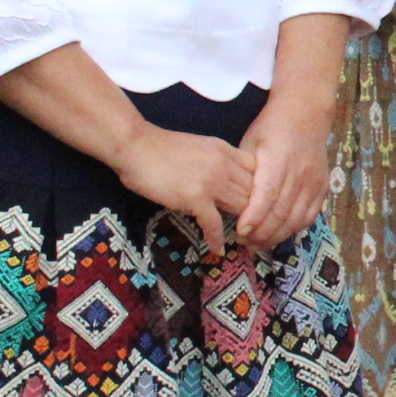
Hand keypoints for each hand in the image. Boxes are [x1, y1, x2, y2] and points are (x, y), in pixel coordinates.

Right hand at [114, 125, 255, 258]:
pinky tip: (217, 250)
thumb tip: (222, 180)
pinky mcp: (195, 198)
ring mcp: (211, 181)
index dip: (260, 190)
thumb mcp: (198, 147)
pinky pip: (214, 224)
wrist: (135, 145)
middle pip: (254, 192)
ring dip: (243, 227)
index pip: (257, 171)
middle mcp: (224, 164)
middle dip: (256, 212)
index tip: (256, 205)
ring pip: (242, 207)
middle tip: (253, 230)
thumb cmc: (158, 147)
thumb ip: (215, 161)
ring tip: (242, 242)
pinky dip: (217, 239)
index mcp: (225, 150)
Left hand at [236, 91, 336, 250]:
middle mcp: (299, 174)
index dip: (253, 217)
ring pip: (295, 220)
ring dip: (275, 236)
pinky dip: (293, 229)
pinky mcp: (322, 187)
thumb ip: (244, 174)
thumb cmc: (270, 128)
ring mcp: (313, 182)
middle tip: (244, 243)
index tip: (240, 232)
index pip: (266, 196)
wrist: (305, 114)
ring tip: (258, 244)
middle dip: (261, 234)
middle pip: (280, 214)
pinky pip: (309, 216)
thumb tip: (230, 203)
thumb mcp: (250, 145)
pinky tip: (279, 233)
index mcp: (277, 160)